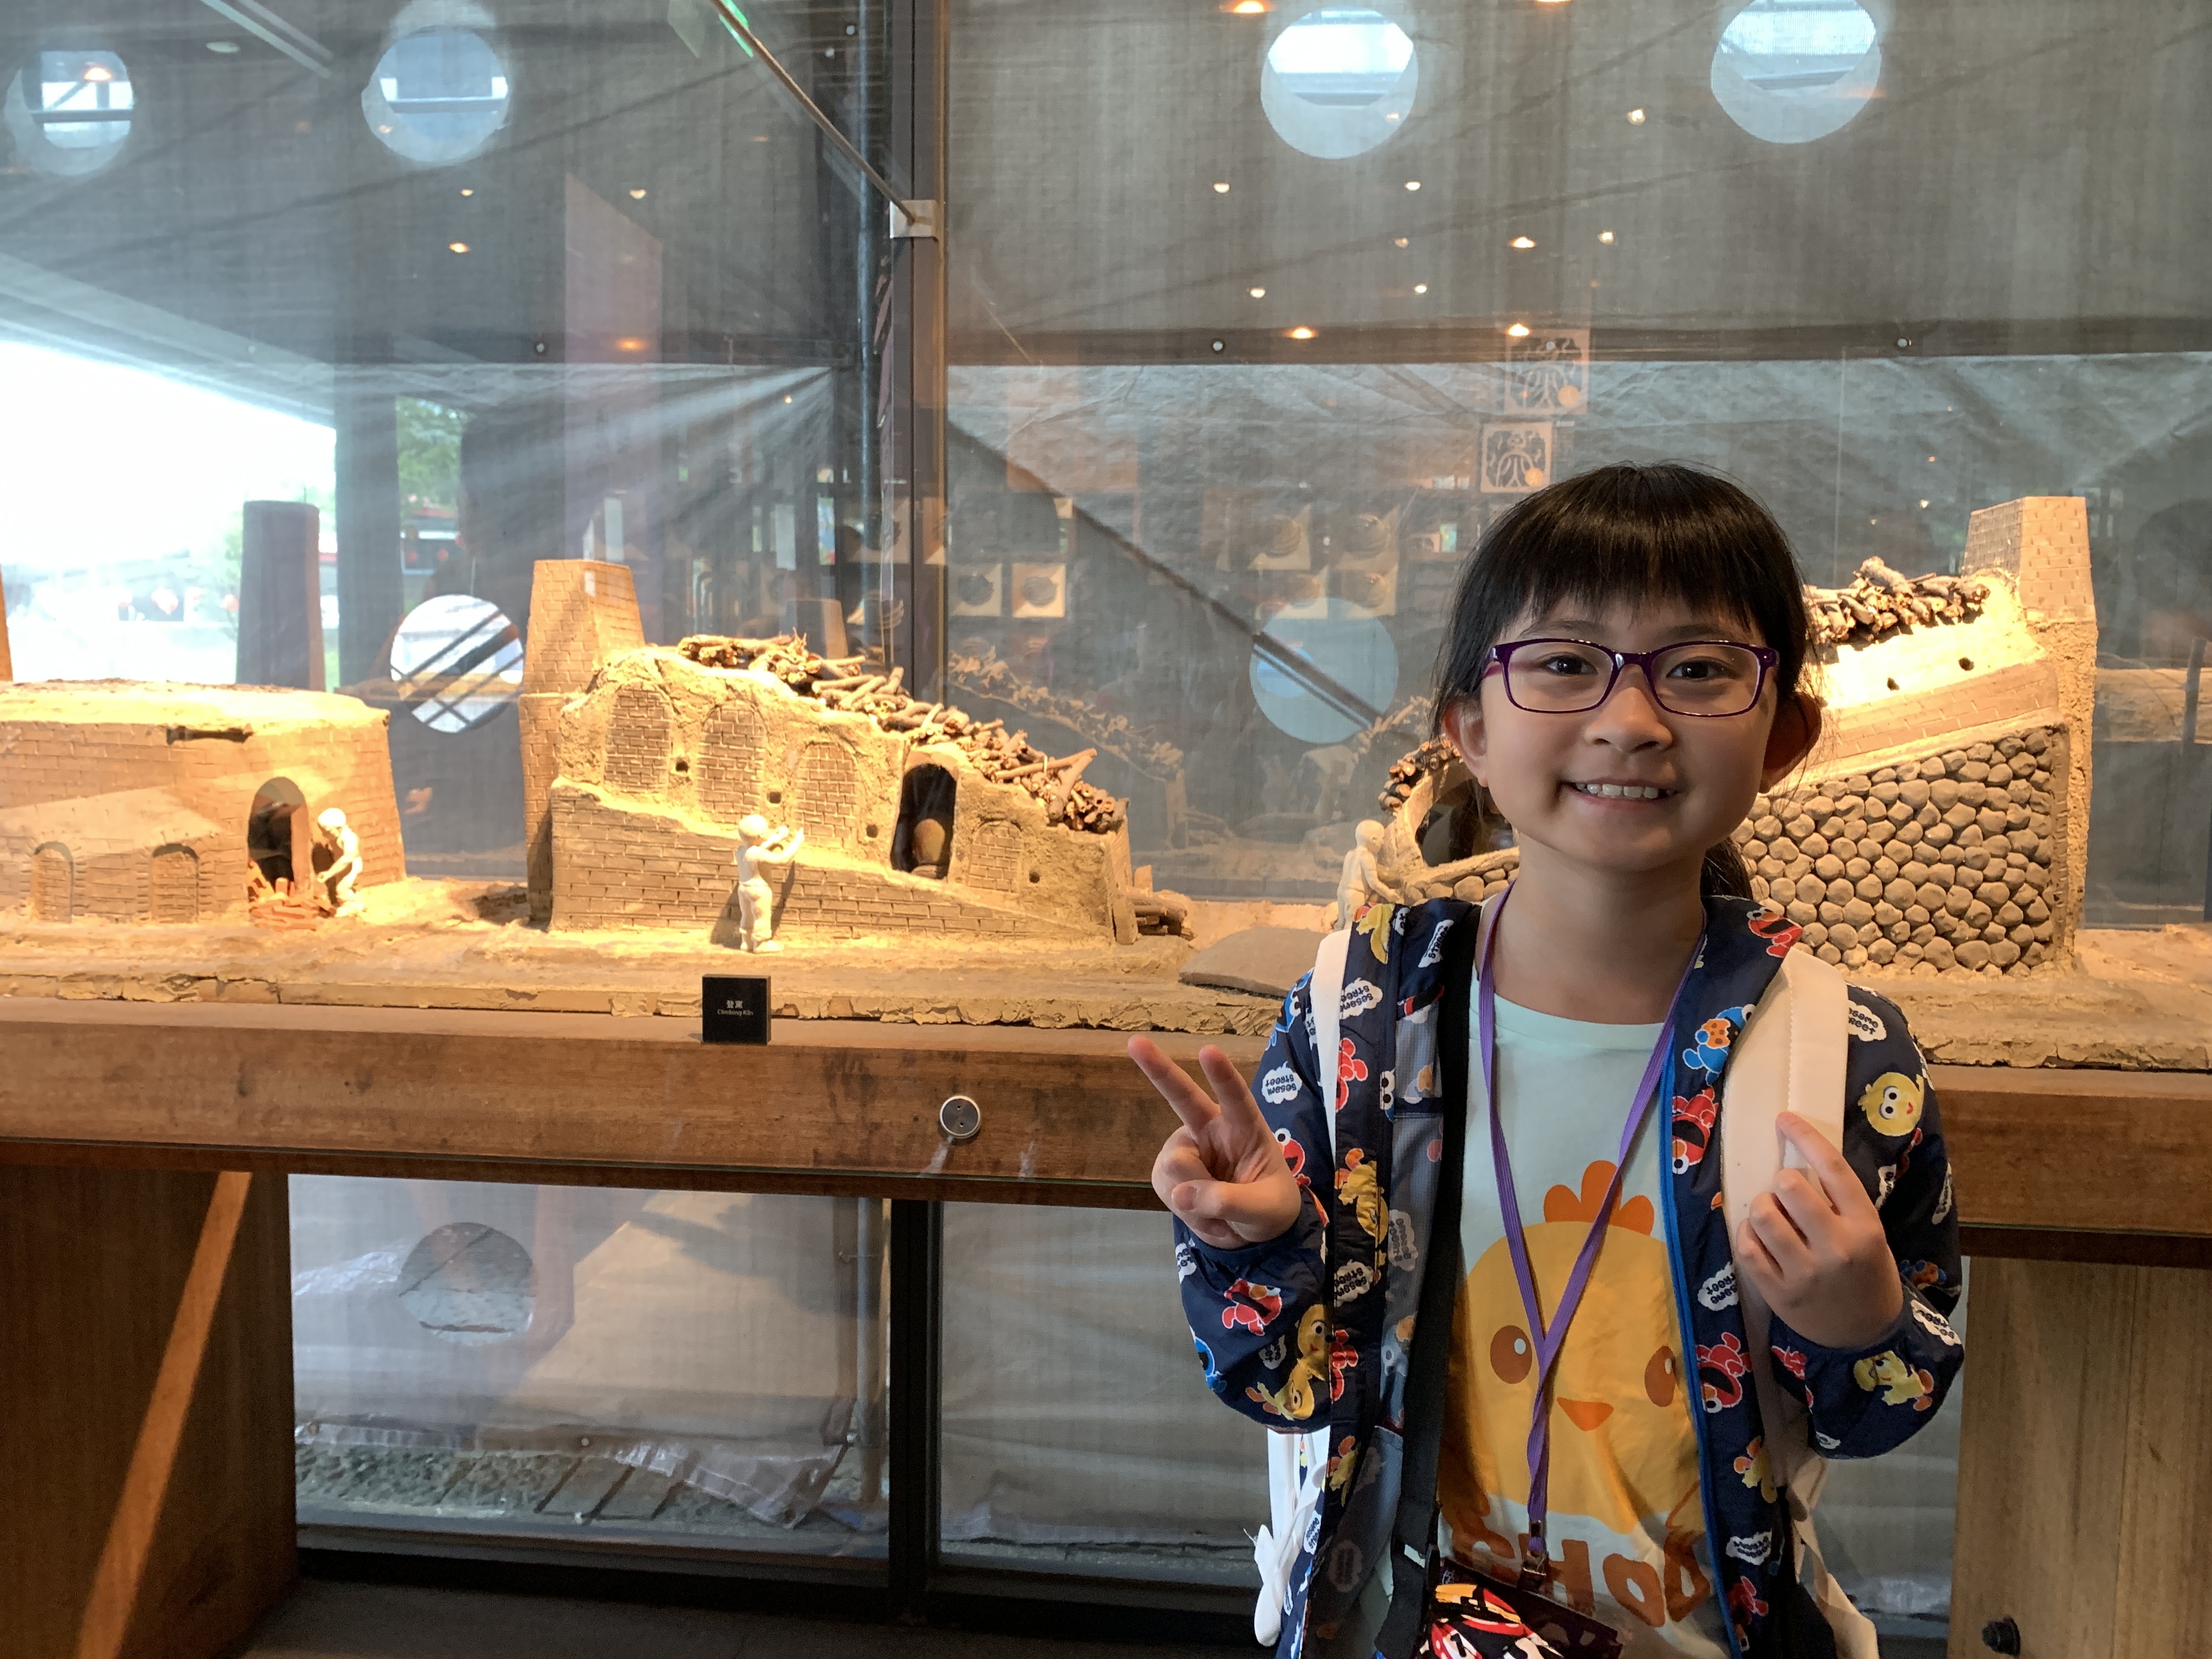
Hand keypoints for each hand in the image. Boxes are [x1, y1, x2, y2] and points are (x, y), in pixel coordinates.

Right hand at [1131, 1036, 1303, 1249]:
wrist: (1254, 1231)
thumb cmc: (1270, 1207)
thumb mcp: (1264, 1211)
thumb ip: (1230, 1201)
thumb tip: (1182, 1193)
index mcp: (1247, 1128)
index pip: (1235, 1098)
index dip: (1222, 1075)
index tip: (1208, 1051)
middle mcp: (1212, 1129)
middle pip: (1182, 1096)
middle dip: (1158, 1068)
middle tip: (1135, 1042)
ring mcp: (1187, 1147)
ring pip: (1173, 1165)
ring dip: (1193, 1198)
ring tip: (1219, 1213)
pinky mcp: (1168, 1170)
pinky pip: (1164, 1186)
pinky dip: (1183, 1208)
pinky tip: (1201, 1211)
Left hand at [1735, 1111, 1904, 1350]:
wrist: (1866, 1334)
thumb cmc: (1865, 1272)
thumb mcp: (1869, 1233)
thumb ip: (1840, 1202)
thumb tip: (1797, 1157)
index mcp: (1866, 1226)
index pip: (1833, 1169)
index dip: (1805, 1137)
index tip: (1785, 1119)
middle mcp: (1837, 1247)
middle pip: (1791, 1187)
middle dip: (1783, 1180)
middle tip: (1787, 1190)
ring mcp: (1806, 1272)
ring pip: (1763, 1214)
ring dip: (1762, 1204)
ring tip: (1771, 1212)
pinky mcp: (1779, 1293)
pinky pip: (1747, 1247)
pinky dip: (1747, 1233)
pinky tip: (1758, 1234)